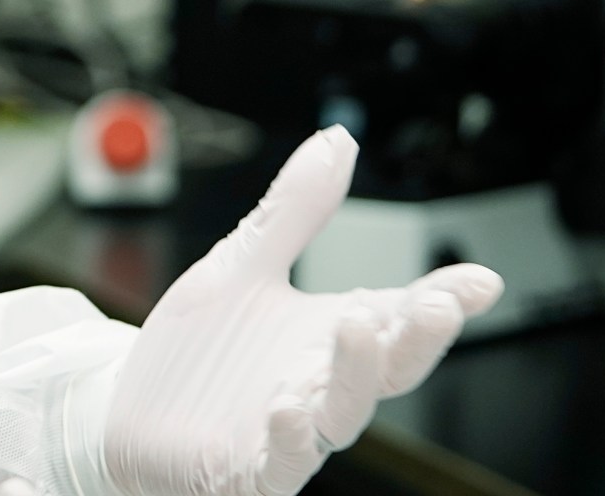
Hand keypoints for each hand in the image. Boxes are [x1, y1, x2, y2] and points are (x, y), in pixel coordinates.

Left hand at [96, 127, 501, 495]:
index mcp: (329, 336)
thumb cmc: (195, 349)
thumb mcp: (242, 263)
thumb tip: (338, 141)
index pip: (399, 315)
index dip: (443, 299)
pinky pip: (282, 458)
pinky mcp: (250, 467)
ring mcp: (292, 431)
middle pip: (386, 365)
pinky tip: (287, 405)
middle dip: (418, 336)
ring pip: (342, 411)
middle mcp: (320, 385)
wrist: (125, 408)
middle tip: (437, 303)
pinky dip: (290, 434)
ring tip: (359, 325)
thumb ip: (294, 210)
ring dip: (355, 374)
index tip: (479, 281)